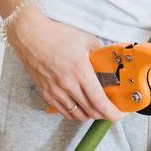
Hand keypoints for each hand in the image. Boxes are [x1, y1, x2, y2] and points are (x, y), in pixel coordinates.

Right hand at [6, 6, 127, 122]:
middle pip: (90, 111)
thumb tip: (109, 60)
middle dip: (103, 114)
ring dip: (89, 115)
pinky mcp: (45, 93)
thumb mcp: (85, 39)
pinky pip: (63, 111)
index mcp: (81, 71)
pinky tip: (79, 107)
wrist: (31, 36)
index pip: (99, 101)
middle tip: (110, 110)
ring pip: (76, 114)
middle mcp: (68, 85)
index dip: (111, 112)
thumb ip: (99, 52)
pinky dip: (74, 113)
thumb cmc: (57, 35)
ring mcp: (55, 91)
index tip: (119, 115)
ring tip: (96, 109)